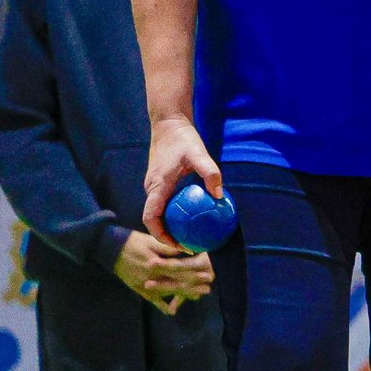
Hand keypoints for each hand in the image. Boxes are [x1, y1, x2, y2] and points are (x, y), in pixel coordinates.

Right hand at [113, 230, 212, 314]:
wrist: (108, 248)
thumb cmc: (132, 241)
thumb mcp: (151, 240)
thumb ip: (169, 247)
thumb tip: (188, 250)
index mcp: (154, 263)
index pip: (178, 268)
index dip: (194, 271)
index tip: (208, 272)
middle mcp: (150, 276)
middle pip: (175, 282)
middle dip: (193, 284)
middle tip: (209, 286)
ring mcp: (143, 284)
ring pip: (166, 292)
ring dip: (182, 294)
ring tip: (198, 295)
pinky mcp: (137, 288)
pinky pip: (151, 299)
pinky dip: (161, 305)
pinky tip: (172, 311)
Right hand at [141, 116, 219, 244]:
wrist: (168, 124)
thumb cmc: (183, 139)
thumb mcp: (199, 154)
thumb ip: (210, 173)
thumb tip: (219, 196)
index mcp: (157, 186)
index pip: (151, 217)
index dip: (161, 235)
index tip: (178, 245)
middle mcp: (151, 189)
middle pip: (154, 220)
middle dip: (168, 236)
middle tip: (191, 247)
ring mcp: (154, 186)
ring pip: (159, 213)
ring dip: (171, 227)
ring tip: (192, 237)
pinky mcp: (160, 183)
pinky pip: (165, 204)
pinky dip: (175, 215)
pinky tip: (194, 218)